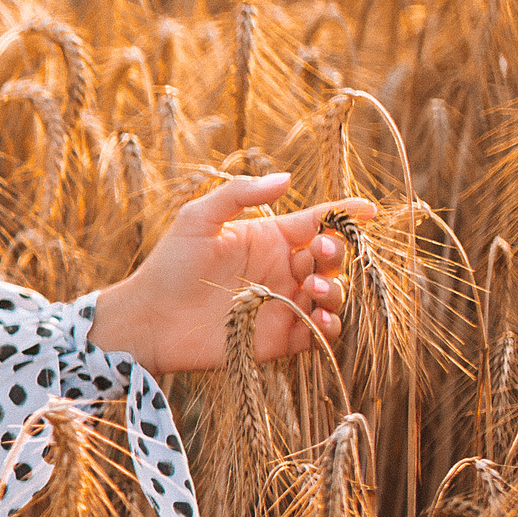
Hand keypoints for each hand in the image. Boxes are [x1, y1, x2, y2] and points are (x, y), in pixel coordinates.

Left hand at [88, 171, 378, 374]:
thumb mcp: (198, 218)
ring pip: (332, 295)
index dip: (345, 215)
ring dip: (334, 289)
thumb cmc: (170, 265)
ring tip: (312, 287)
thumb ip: (238, 195)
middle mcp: (283, 270)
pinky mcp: (281, 338)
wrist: (149, 318)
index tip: (368, 210)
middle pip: (331, 259)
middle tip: (318, 252)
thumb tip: (287, 178)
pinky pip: (321, 333)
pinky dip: (330, 326)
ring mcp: (284, 304)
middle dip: (336, 252)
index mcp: (270, 239)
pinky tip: (319, 318)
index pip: (317, 223)